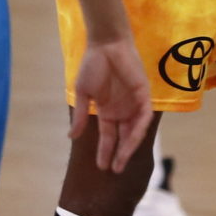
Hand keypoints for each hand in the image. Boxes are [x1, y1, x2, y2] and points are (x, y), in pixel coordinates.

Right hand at [69, 38, 153, 173]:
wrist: (105, 45)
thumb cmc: (93, 65)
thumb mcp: (83, 93)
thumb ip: (80, 115)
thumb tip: (71, 137)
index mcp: (108, 111)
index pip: (108, 136)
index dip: (105, 151)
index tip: (101, 167)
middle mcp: (122, 110)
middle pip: (123, 138)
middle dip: (120, 154)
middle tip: (114, 170)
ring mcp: (134, 104)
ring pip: (134, 131)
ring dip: (129, 146)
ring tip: (121, 160)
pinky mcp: (144, 95)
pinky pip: (144, 117)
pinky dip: (139, 129)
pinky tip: (131, 140)